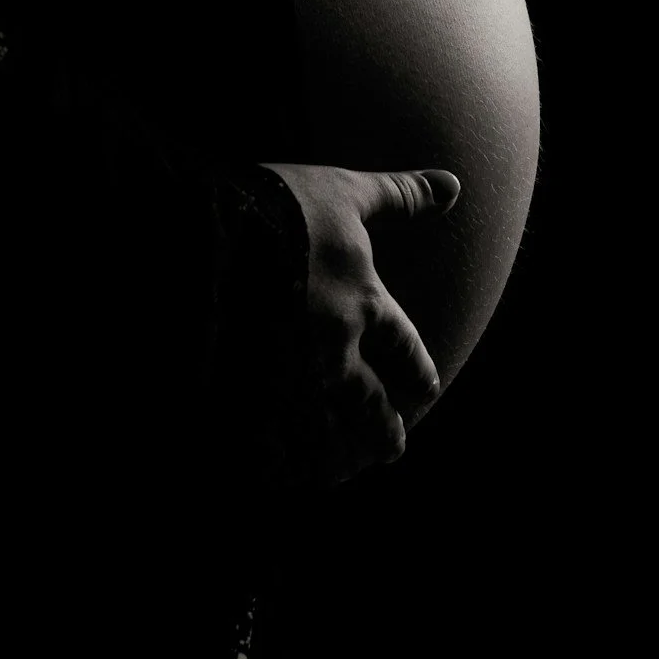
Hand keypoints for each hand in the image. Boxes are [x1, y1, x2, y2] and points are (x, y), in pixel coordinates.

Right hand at [255, 162, 459, 485]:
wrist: (203, 227)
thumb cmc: (281, 204)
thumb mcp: (346, 192)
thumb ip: (401, 194)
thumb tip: (455, 185)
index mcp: (361, 303)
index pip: (404, 348)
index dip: (417, 370)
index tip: (426, 388)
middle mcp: (331, 349)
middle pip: (369, 404)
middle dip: (383, 430)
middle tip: (393, 449)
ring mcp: (285, 376)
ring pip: (327, 435)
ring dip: (340, 457)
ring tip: (340, 473)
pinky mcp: (244, 393)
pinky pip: (272, 450)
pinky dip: (283, 465)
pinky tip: (283, 472)